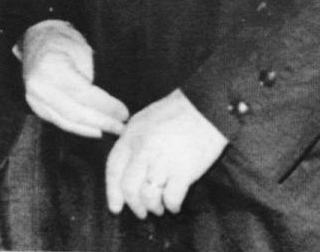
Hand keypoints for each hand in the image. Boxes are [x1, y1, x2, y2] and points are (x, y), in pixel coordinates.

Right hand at [20, 21, 129, 139]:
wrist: (38, 36)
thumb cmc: (63, 39)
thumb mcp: (82, 50)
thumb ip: (90, 78)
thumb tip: (108, 103)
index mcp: (50, 69)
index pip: (83, 94)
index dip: (105, 106)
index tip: (123, 113)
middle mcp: (39, 88)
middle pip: (75, 113)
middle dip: (102, 122)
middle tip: (121, 127)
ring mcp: (35, 99)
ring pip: (68, 122)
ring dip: (92, 129)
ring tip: (112, 131)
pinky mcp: (37, 107)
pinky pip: (60, 121)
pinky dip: (79, 127)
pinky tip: (94, 129)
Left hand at [105, 89, 227, 218]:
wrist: (206, 107)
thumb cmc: (177, 112)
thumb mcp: (146, 119)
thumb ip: (133, 141)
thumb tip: (125, 169)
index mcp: (132, 134)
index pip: (113, 168)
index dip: (113, 192)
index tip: (116, 207)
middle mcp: (144, 148)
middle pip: (129, 188)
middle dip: (135, 206)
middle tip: (142, 212)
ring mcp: (163, 160)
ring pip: (148, 197)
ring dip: (154, 207)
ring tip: (161, 206)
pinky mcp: (183, 171)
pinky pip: (171, 199)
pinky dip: (172, 206)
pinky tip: (175, 203)